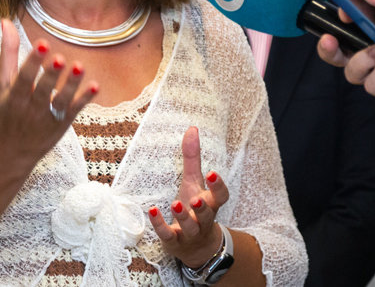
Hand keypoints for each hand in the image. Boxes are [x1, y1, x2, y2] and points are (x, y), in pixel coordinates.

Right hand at [0, 21, 97, 178]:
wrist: (12, 152)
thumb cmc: (7, 112)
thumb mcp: (3, 84)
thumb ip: (8, 53)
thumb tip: (6, 21)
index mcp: (14, 97)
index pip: (24, 77)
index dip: (33, 61)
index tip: (43, 43)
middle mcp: (31, 108)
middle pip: (43, 90)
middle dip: (51, 75)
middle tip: (60, 57)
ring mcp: (48, 117)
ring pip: (61, 101)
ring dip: (71, 85)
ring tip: (80, 67)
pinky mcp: (62, 124)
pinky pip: (75, 110)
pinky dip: (85, 99)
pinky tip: (95, 85)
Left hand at [147, 127, 230, 267]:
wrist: (196, 246)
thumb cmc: (195, 208)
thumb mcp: (194, 182)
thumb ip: (193, 157)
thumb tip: (192, 128)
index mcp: (210, 203)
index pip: (221, 197)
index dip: (218, 187)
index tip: (213, 173)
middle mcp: (203, 220)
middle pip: (207, 215)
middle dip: (203, 208)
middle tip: (196, 199)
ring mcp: (190, 233)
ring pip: (190, 228)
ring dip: (184, 217)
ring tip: (175, 204)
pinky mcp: (175, 242)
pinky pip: (168, 236)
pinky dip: (160, 225)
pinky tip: (153, 211)